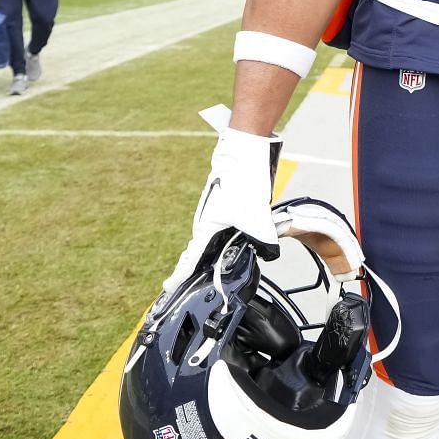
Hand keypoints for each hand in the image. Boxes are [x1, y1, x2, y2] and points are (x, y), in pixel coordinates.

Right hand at [161, 126, 280, 298]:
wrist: (245, 151)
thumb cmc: (243, 179)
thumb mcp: (256, 215)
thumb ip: (263, 238)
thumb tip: (270, 253)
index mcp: (206, 227)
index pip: (190, 258)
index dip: (179, 275)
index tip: (168, 288)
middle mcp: (206, 223)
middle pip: (200, 253)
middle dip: (196, 270)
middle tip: (191, 287)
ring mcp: (215, 215)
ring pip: (213, 242)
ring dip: (215, 256)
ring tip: (215, 273)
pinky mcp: (226, 209)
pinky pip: (223, 233)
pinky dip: (226, 243)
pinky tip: (236, 247)